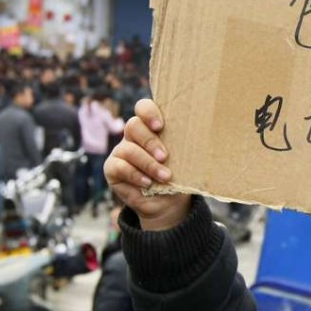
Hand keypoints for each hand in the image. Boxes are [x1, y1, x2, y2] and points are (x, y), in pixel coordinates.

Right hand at [104, 99, 190, 230]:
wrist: (168, 202)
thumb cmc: (179, 175)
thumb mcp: (184, 160)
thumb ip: (184, 147)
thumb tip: (198, 141)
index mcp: (152, 127)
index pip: (143, 108)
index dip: (149, 112)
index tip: (160, 126)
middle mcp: (134, 136)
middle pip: (133, 125)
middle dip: (150, 141)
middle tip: (165, 156)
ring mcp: (121, 151)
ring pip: (128, 149)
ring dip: (148, 163)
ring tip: (164, 176)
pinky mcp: (112, 168)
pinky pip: (119, 167)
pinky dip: (135, 175)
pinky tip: (148, 183)